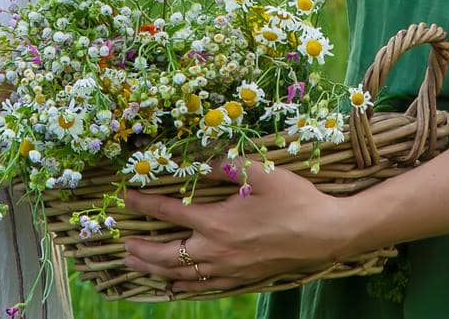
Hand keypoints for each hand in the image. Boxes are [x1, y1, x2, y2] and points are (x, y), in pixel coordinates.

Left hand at [120, 159, 351, 293]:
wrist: (325, 234)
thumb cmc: (295, 201)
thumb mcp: (261, 172)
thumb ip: (227, 165)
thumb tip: (203, 161)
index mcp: (216, 222)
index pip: (169, 213)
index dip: (145, 204)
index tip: (128, 198)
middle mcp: (216, 250)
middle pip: (165, 254)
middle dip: (139, 249)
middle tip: (122, 244)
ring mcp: (228, 269)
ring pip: (180, 275)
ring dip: (153, 269)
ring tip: (134, 265)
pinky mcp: (241, 279)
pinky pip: (203, 287)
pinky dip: (183, 285)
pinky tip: (175, 284)